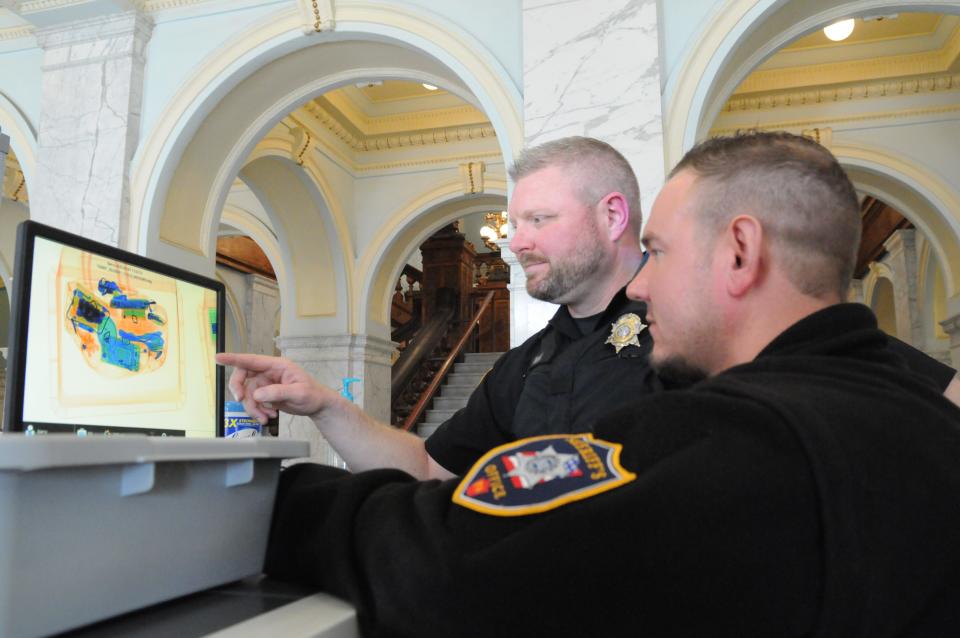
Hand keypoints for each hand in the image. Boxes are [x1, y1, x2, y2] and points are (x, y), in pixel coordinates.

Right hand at [216, 352, 340, 423]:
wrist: (317, 406)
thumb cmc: (312, 394)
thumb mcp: (299, 393)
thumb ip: (278, 392)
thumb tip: (257, 395)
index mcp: (277, 365)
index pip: (252, 360)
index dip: (233, 359)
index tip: (218, 357)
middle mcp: (269, 373)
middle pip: (243, 376)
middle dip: (239, 389)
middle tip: (240, 400)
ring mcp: (266, 384)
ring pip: (247, 394)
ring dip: (252, 407)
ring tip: (265, 417)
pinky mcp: (266, 395)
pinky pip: (253, 403)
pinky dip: (258, 411)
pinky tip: (269, 416)